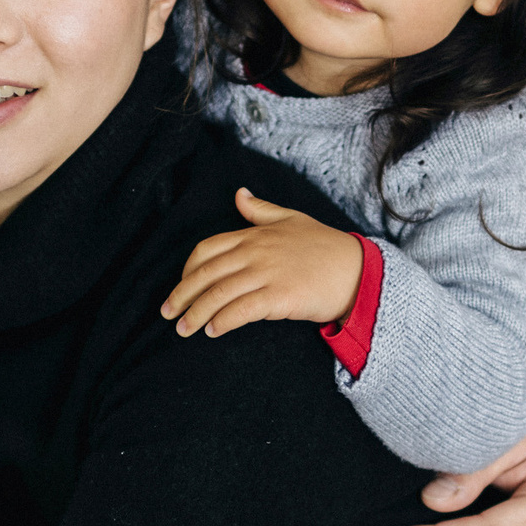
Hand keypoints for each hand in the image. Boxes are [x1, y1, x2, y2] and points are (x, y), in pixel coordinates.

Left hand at [160, 188, 363, 337]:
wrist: (358, 270)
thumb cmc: (325, 246)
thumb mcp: (291, 218)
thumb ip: (260, 210)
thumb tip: (238, 194)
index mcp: (253, 235)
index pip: (206, 250)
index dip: (187, 271)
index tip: (180, 288)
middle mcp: (255, 253)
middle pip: (206, 275)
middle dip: (182, 296)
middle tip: (167, 314)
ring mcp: (267, 274)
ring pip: (219, 295)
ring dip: (196, 314)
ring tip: (184, 329)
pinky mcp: (280, 297)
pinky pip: (242, 310)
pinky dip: (223, 321)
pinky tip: (213, 331)